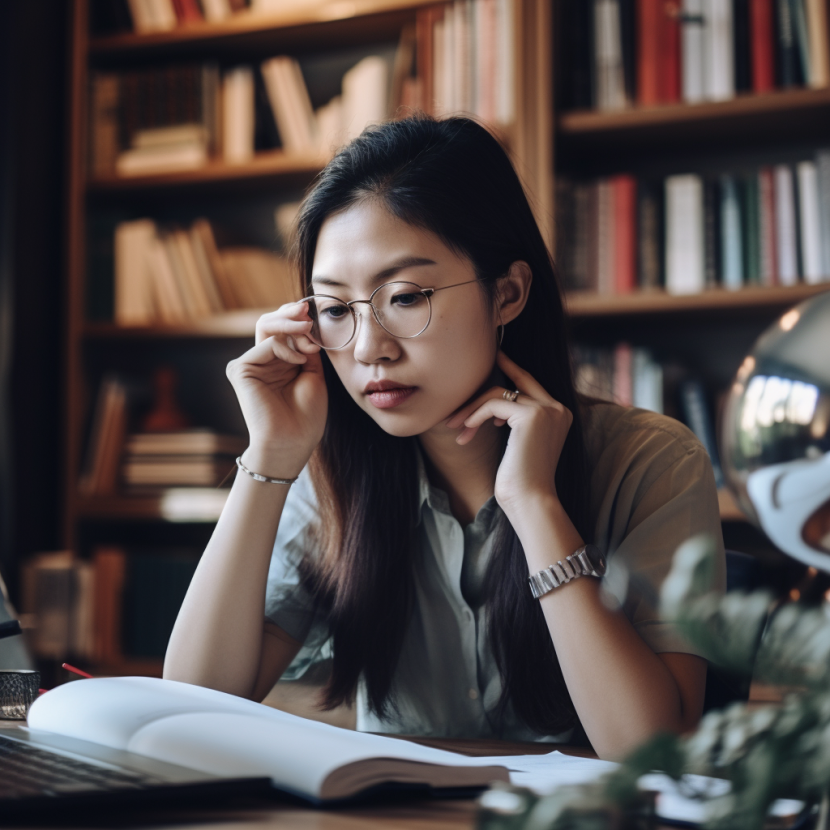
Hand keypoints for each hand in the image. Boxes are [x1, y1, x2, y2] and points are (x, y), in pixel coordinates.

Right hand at [225, 301, 326, 475]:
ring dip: (292, 326)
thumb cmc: (306, 416)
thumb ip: (307, 348)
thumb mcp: (313, 374)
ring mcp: (250, 364)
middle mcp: (262, 361)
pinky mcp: (241, 370)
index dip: (296, 317)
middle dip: (291, 314)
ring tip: (309, 332)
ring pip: (267, 327)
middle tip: (308, 312)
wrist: (293, 441)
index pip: (283, 328)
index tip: (313, 312)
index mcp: (278, 362)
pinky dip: (286, 348)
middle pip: (271, 323)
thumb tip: (307, 322)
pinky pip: (266, 345)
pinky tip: (299, 360)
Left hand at [444, 350, 572, 518]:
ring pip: (499, 394)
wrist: (531, 501)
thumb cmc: (521, 481)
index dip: (514, 369)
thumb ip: (516, 423)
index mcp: (560, 415)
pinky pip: (493, 405)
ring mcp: (547, 410)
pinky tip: (466, 432)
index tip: (499, 357)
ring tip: (455, 426)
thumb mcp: (520, 446)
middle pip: (517, 383)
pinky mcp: (532, 415)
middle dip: (494, 375)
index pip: (532, 384)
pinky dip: (475, 416)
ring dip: (472, 409)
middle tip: (473, 370)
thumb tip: (496, 409)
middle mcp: (558, 409)